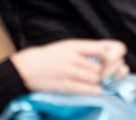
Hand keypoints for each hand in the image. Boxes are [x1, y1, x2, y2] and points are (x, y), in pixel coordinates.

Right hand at [10, 39, 128, 94]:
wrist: (25, 68)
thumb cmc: (49, 57)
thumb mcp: (67, 46)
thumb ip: (86, 48)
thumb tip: (109, 51)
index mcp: (74, 46)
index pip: (101, 49)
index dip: (110, 56)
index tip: (110, 60)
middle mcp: (72, 58)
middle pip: (100, 67)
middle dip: (105, 71)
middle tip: (105, 73)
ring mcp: (68, 72)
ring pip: (94, 78)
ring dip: (98, 81)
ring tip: (96, 80)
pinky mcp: (63, 85)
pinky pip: (84, 89)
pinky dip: (94, 90)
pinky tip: (97, 90)